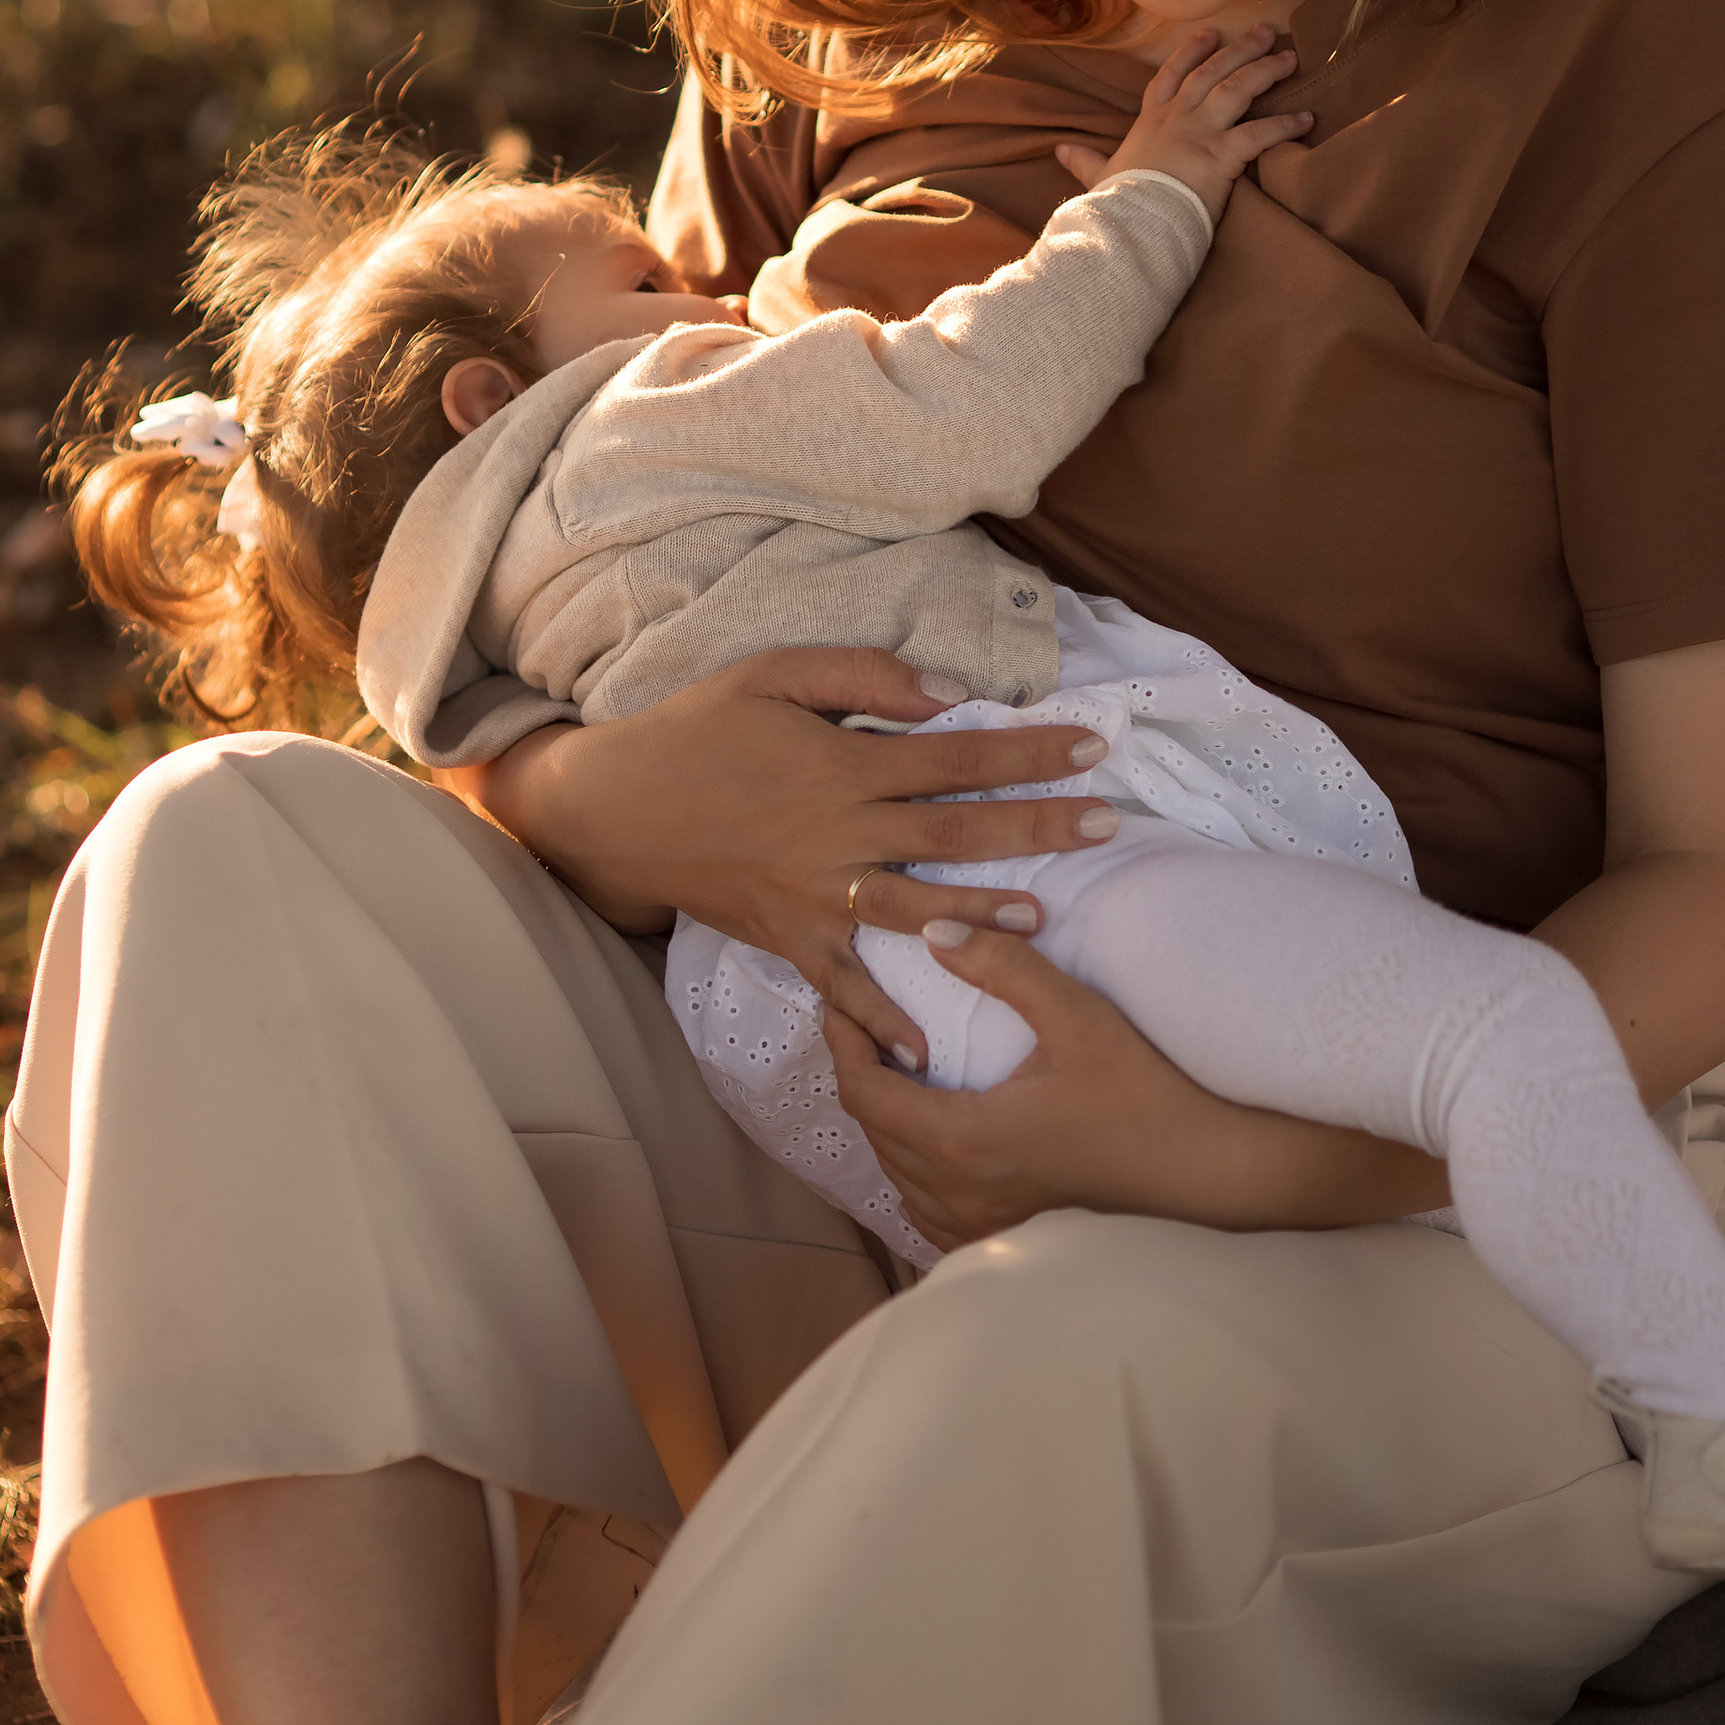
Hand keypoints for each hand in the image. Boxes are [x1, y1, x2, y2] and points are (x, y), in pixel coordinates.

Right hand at [474, 651, 1120, 1069]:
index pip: (957, 755)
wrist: (617, 807)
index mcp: (843, 766)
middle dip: (1036, 827)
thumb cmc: (698, 728)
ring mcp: (815, 892)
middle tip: (1107, 823)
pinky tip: (925, 1049)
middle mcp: (839, 834)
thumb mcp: (774, 675)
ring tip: (1044, 915)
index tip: (1091, 745)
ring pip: (915, 905)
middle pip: (955, 832)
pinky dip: (880, 1017)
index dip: (1028, 750)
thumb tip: (947, 696)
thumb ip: (864, 677)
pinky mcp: (789, 935)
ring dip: (981, 910)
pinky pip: (843, 981)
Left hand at [820, 924, 1450, 1248]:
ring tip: (893, 1063)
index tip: (840, 995)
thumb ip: (1004, 966)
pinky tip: (935, 1128)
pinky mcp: (1004, 1237)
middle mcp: (957, 1193)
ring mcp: (979, 1224)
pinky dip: (912, 1160)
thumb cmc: (1147, 1092)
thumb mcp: (1078, 1016)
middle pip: (870, 1128)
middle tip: (862, 1015)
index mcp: (962, 1140)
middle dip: (858, 1068)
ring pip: (893, 1169)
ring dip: (883, 1116)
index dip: (842, 1039)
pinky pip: (925, 1203)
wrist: (1208, 1174)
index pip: (864, 1089)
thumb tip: (932, 933)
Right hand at [1057, 22, 1310, 222]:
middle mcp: (1178, 118)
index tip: (1212, 33)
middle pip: (1211, 72)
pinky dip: (1285, 125)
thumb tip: (1059, 151)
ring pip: (1237, 89)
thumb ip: (1084, 162)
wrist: (1131, 223)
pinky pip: (1260, 134)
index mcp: (1150, 122)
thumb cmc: (1117, 203)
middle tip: (1266, 32)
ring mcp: (1201, 132)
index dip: (1191, 52)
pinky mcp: (1222, 155)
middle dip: (1240, 49)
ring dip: (1265, 71)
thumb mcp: (1099, 177)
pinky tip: (1307, 119)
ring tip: (1290, 59)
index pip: (1171, 76)